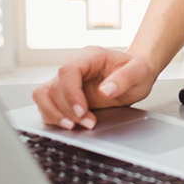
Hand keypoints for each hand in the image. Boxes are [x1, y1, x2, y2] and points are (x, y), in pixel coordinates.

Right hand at [31, 46, 155, 129]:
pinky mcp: (63, 94)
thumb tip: (106, 90)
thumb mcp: (140, 72)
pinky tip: (72, 124)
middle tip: (88, 123)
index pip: (68, 71)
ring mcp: (66, 80)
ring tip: (75, 126)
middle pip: (53, 87)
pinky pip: (46, 105)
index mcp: (90, 56)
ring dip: (55, 115)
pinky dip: (54, 118)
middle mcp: (74, 66)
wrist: (134, 76)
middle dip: (68, 110)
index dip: (71, 93)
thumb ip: (125, 78)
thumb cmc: (137, 71)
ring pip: (43, 96)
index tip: (83, 111)